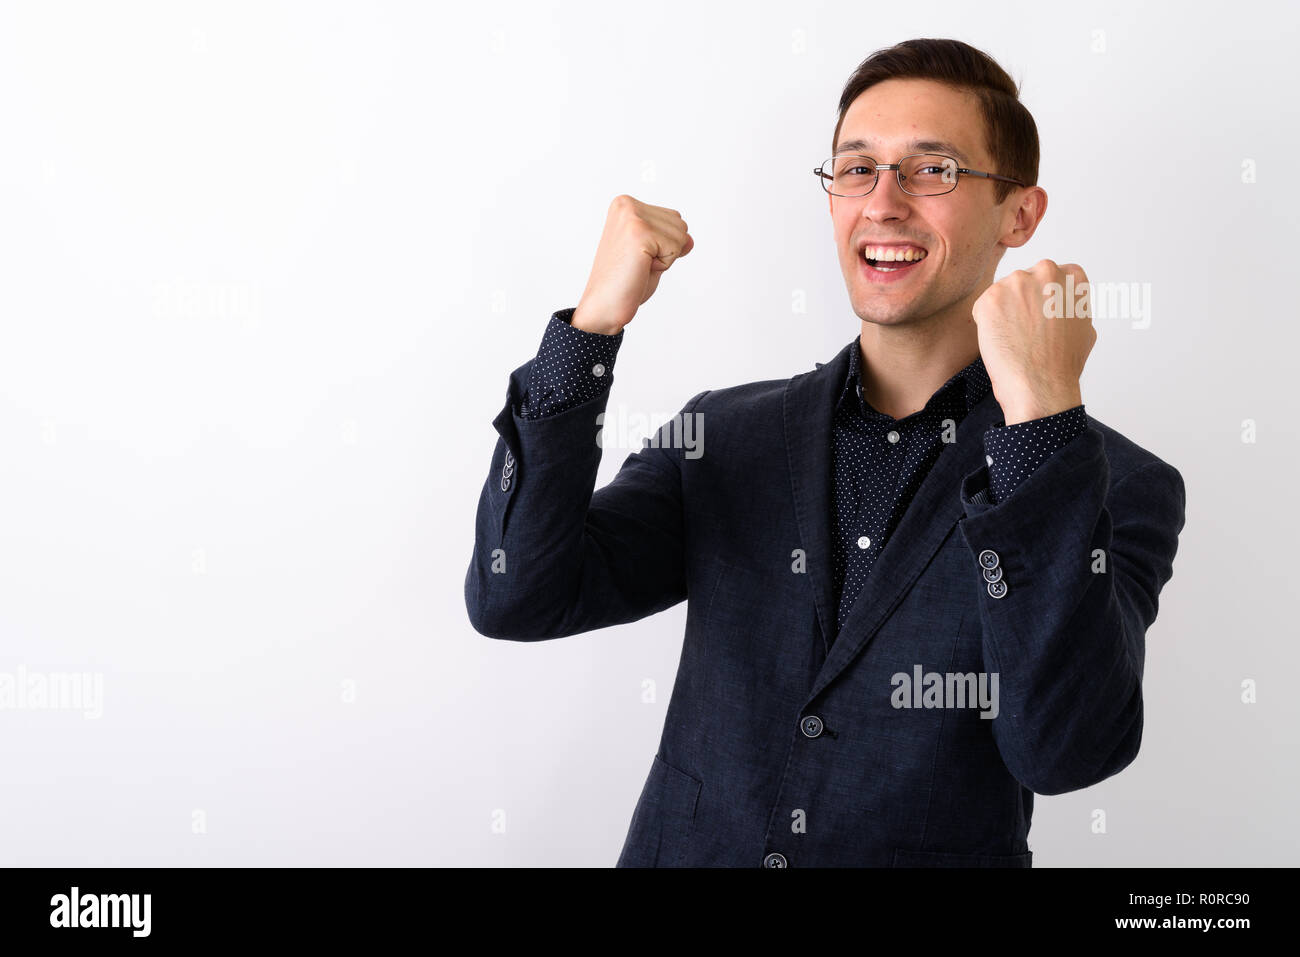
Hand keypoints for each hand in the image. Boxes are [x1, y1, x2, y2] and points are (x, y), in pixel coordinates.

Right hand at [570, 194, 693, 334]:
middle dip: (666, 250)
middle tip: (638, 264)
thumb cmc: (624, 283)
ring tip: (638, 266)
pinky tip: (640, 269)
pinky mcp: (639, 232)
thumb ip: (671, 240)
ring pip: (681, 235)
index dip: (663, 245)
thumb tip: (690, 239)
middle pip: (680, 224)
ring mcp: (632, 217)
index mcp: (625, 205)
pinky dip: (663, 265)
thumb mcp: (653, 254)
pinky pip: (675, 248)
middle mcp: (627, 205)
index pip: (673, 218)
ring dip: (664, 258)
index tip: (637, 256)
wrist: (603, 306)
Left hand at [971, 259, 1096, 424]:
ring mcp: (1017, 282)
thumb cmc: (1063, 364)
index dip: (1044, 300)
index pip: (1051, 276)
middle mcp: (1045, 271)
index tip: (1043, 319)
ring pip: (1002, 294)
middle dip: (1022, 303)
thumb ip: (1074, 303)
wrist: (1042, 386)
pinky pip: (983, 307)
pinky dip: (986, 323)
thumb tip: (1065, 301)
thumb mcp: (1085, 326)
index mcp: (1071, 276)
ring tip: (1015, 338)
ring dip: (1003, 313)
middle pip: (1024, 282)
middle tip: (1026, 332)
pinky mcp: (991, 297)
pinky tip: (1001, 340)